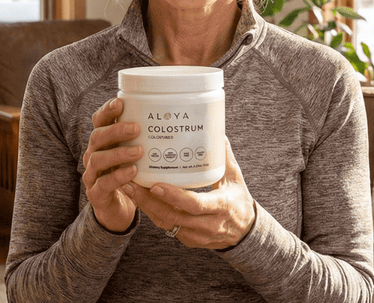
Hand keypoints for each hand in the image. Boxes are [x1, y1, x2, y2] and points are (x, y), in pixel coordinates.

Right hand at [82, 97, 143, 232]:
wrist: (115, 210)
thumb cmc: (128, 176)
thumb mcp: (134, 156)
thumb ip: (145, 140)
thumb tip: (174, 120)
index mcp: (102, 142)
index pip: (99, 121)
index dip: (107, 111)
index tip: (121, 102)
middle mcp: (94, 155)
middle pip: (97, 137)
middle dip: (116, 130)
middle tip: (136, 128)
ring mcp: (92, 174)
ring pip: (98, 159)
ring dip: (118, 153)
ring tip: (139, 151)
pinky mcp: (96, 193)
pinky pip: (104, 183)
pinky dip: (118, 176)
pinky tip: (132, 172)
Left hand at [121, 138, 255, 249]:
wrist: (245, 233)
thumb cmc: (239, 201)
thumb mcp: (235, 178)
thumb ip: (225, 157)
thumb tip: (217, 133)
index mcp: (220, 207)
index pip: (194, 204)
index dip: (174, 196)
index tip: (155, 185)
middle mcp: (207, 224)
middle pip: (172, 215)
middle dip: (148, 200)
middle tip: (130, 182)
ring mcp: (197, 235)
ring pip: (166, 222)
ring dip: (146, 206)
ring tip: (128, 188)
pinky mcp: (188, 240)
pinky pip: (167, 227)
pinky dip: (153, 213)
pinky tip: (140, 198)